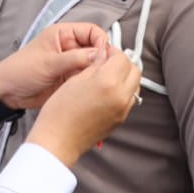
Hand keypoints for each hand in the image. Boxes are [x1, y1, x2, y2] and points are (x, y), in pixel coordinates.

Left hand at [0, 22, 110, 109]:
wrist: (8, 93)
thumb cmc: (22, 70)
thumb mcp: (48, 63)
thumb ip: (74, 59)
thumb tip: (100, 55)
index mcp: (65, 34)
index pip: (93, 32)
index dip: (102, 43)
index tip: (105, 57)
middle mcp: (72, 47)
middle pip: (97, 49)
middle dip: (103, 60)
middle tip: (106, 74)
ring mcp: (73, 64)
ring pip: (95, 65)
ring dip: (99, 73)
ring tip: (102, 84)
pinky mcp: (73, 79)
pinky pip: (89, 79)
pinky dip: (93, 84)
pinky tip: (96, 91)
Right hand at [25, 45, 142, 166]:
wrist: (58, 140)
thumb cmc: (60, 111)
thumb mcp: (75, 79)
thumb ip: (95, 65)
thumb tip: (104, 55)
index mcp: (108, 83)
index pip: (122, 58)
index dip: (112, 52)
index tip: (103, 52)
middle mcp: (121, 96)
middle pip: (135, 70)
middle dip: (123, 63)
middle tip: (107, 62)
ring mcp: (123, 110)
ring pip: (135, 85)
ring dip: (126, 76)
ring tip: (107, 76)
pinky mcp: (121, 119)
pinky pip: (130, 98)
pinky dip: (123, 90)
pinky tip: (107, 91)